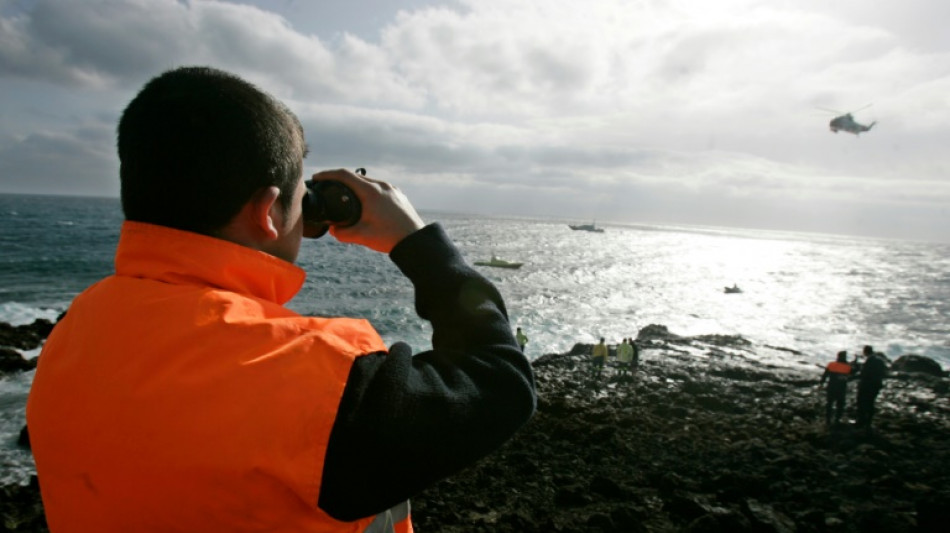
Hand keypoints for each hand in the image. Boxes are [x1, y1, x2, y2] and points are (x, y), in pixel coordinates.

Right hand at [309, 169, 424, 252]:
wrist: (415, 241)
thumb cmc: (389, 238)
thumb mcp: (361, 236)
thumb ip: (342, 233)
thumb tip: (332, 230)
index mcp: (370, 191)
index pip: (344, 175)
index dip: (328, 175)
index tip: (317, 177)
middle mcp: (382, 186)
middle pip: (356, 177)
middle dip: (340, 180)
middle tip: (328, 186)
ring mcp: (392, 189)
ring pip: (368, 182)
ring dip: (355, 186)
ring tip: (345, 195)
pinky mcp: (398, 195)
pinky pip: (379, 188)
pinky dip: (368, 191)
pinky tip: (365, 202)